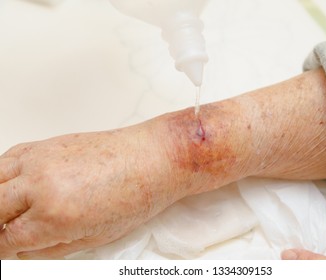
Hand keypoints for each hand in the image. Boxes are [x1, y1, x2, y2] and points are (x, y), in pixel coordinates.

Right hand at [0, 128, 172, 258]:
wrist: (152, 159)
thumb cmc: (135, 196)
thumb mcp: (95, 236)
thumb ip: (51, 248)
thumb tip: (24, 252)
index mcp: (54, 217)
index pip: (6, 240)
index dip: (4, 250)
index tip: (8, 249)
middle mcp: (40, 186)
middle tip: (10, 231)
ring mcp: (40, 160)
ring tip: (11, 211)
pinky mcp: (45, 144)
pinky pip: (8, 158)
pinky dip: (3, 174)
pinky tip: (14, 185)